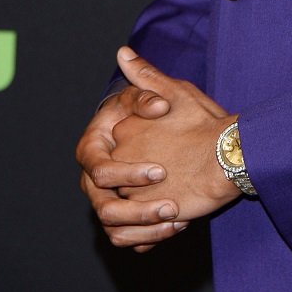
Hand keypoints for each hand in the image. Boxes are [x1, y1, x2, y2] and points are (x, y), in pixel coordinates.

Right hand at [76, 56, 185, 251]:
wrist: (194, 137)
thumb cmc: (174, 111)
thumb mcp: (166, 93)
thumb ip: (145, 81)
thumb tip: (124, 53)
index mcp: (98, 144)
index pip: (97, 167)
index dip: (125, 172)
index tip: (160, 171)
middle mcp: (98, 175)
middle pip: (103, 204)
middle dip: (138, 207)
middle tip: (171, 203)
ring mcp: (111, 196)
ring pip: (115, 226)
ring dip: (145, 226)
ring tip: (177, 218)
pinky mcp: (128, 215)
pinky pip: (128, 238)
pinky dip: (149, 237)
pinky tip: (177, 225)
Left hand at [112, 47, 240, 223]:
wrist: (230, 156)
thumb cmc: (207, 122)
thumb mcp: (177, 91)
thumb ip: (145, 75)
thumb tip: (121, 52)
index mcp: (126, 128)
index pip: (126, 141)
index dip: (149, 143)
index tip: (171, 143)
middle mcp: (122, 158)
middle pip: (125, 169)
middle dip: (145, 171)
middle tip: (177, 165)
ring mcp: (132, 187)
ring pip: (132, 196)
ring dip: (149, 195)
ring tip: (179, 187)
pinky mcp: (146, 212)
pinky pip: (141, 220)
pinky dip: (156, 217)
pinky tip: (178, 206)